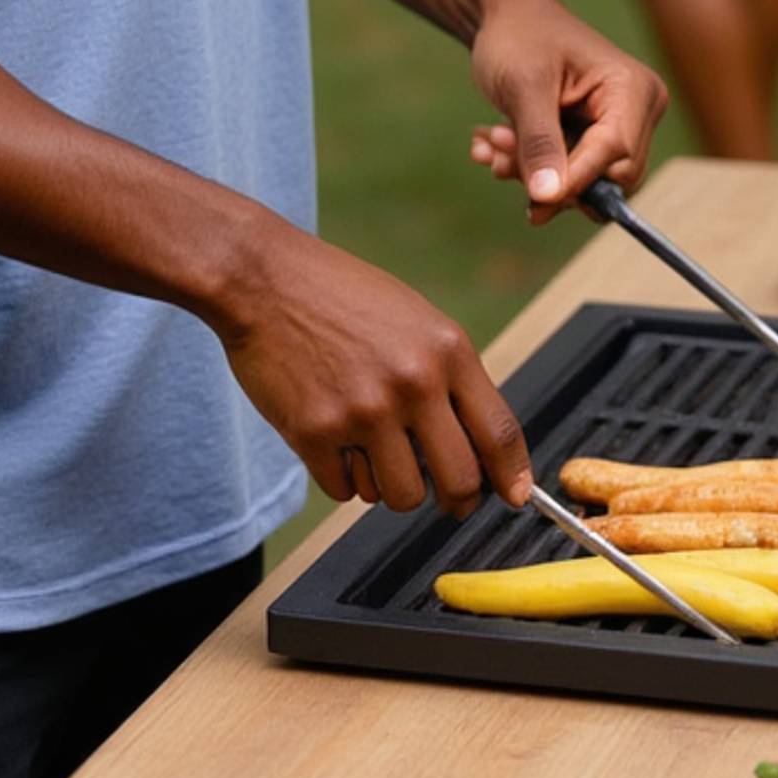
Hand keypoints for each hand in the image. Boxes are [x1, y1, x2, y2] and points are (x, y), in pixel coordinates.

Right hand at [210, 220, 531, 514]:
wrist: (262, 278)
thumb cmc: (339, 295)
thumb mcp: (413, 318)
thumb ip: (448, 377)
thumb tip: (479, 448)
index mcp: (445, 350)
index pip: (498, 432)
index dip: (512, 476)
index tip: (515, 496)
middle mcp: (412, 382)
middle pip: (459, 482)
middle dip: (456, 500)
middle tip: (442, 495)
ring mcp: (363, 411)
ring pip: (401, 497)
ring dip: (389, 485)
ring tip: (369, 446)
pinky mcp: (315, 433)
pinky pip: (346, 493)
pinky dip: (342, 477)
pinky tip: (330, 437)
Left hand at [467, 0, 667, 225]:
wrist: (504, 17)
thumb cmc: (518, 36)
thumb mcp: (523, 86)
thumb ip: (539, 142)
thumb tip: (549, 197)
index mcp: (633, 89)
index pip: (615, 154)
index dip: (574, 181)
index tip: (534, 202)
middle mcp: (636, 112)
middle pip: (606, 179)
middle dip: (549, 176)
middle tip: (498, 152)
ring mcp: (617, 126)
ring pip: (582, 182)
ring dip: (531, 172)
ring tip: (491, 143)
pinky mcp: (593, 138)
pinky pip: (568, 174)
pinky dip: (529, 167)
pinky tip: (492, 145)